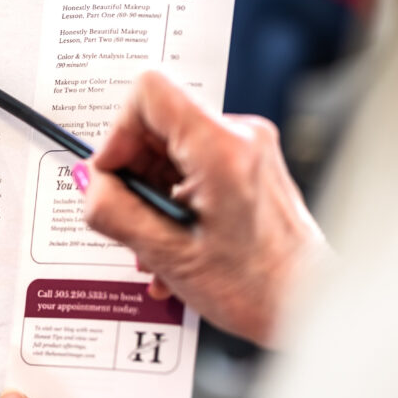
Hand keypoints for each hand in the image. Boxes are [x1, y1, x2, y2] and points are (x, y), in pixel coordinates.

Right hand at [77, 70, 325, 344]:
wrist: (307, 305)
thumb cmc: (258, 287)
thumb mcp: (167, 255)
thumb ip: (114, 212)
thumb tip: (90, 185)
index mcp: (221, 149)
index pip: (149, 93)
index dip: (118, 132)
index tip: (114, 173)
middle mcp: (240, 136)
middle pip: (156, 124)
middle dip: (133, 174)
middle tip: (133, 219)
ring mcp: (247, 148)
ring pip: (170, 149)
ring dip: (151, 195)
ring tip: (155, 244)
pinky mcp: (249, 163)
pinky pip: (191, 166)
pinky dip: (173, 200)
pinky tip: (174, 242)